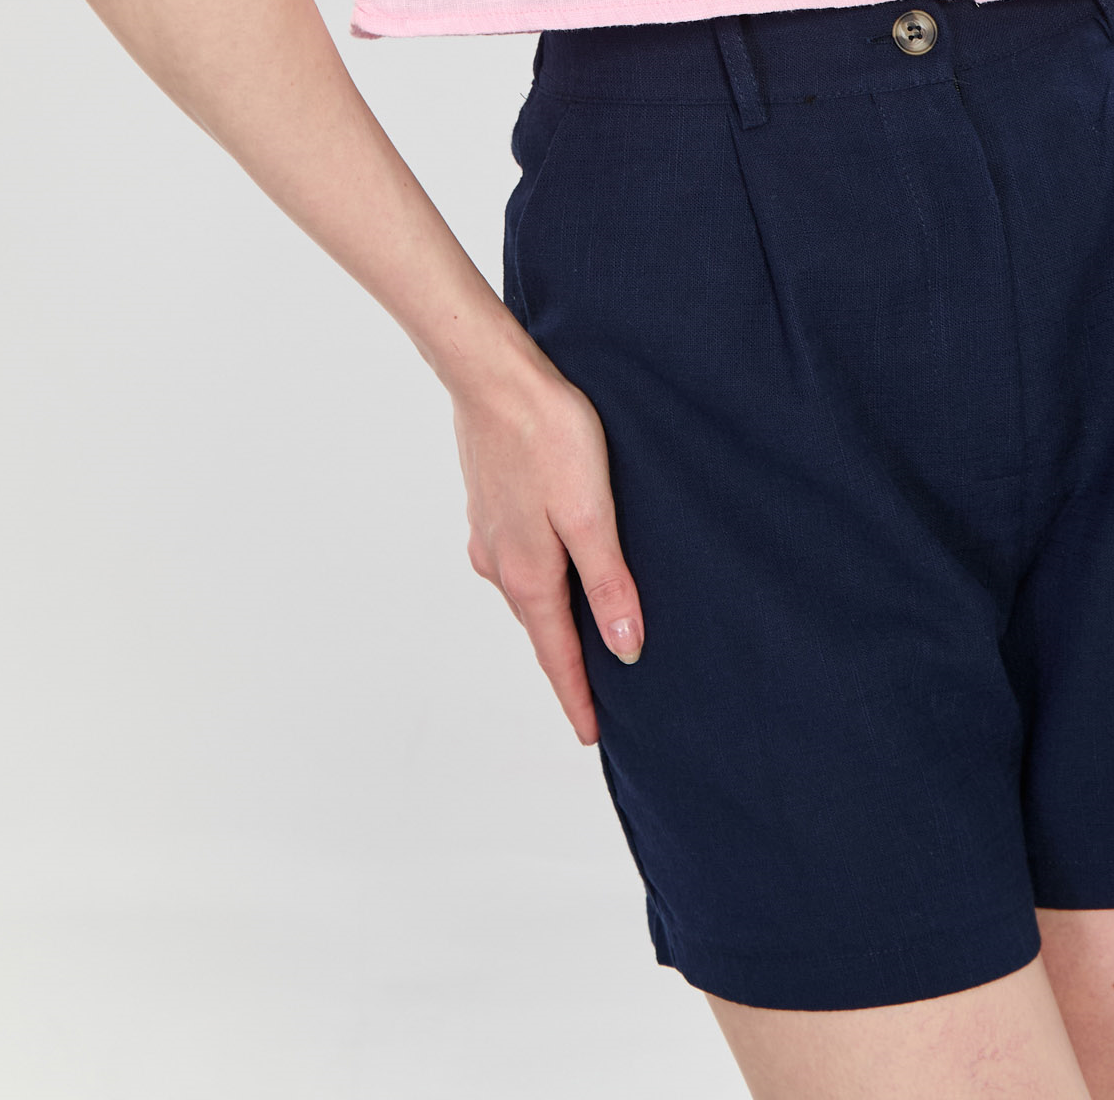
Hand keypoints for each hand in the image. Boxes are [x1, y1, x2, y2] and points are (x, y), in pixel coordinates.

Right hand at [451, 335, 644, 744]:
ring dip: (552, 620)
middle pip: (540, 629)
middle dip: (566, 664)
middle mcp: (501, 564)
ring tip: (579, 638)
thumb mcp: (591, 513)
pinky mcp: (489, 503)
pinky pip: (517, 560)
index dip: (578, 698)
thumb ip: (607, 583)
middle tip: (595, 697)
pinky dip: (538, 580)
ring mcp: (489, 533)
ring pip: (527, 593)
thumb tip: (625, 650)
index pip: (558, 655)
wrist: (494, 375)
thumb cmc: (549, 436)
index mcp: (530, 575)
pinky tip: (551, 569)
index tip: (592, 738)